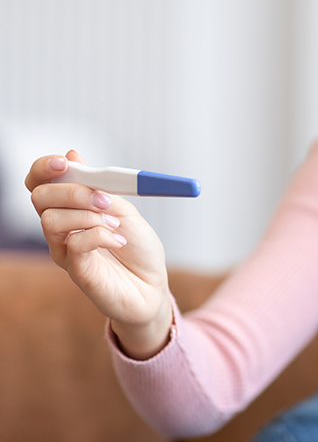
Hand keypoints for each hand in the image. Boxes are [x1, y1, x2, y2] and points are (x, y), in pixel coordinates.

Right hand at [27, 151, 172, 358]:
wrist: (153, 286)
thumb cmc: (139, 249)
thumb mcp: (125, 209)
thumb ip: (100, 187)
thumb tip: (73, 156)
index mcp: (72, 208)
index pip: (40, 182)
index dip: (44, 168)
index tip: (64, 162)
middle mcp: (62, 227)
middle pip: (40, 197)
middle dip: (73, 192)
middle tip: (104, 200)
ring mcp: (64, 249)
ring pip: (51, 220)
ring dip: (89, 216)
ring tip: (116, 225)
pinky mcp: (75, 270)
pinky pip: (74, 243)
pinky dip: (101, 235)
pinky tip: (118, 241)